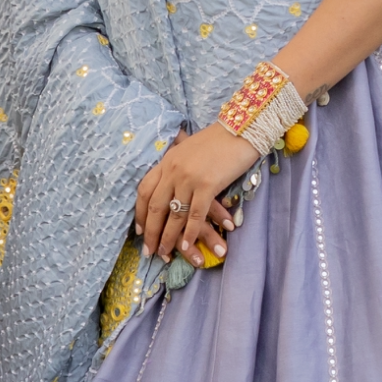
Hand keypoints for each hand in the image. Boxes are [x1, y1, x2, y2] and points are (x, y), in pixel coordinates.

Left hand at [134, 122, 257, 265]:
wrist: (241, 129)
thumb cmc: (218, 140)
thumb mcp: (188, 148)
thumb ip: (176, 163)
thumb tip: (169, 177)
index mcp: (167, 160)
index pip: (144, 190)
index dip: (140, 213)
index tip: (140, 231)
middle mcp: (173, 170)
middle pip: (155, 207)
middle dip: (150, 232)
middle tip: (149, 250)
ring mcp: (189, 178)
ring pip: (174, 214)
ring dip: (168, 237)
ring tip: (165, 253)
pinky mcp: (208, 185)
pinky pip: (195, 215)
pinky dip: (190, 233)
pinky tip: (186, 246)